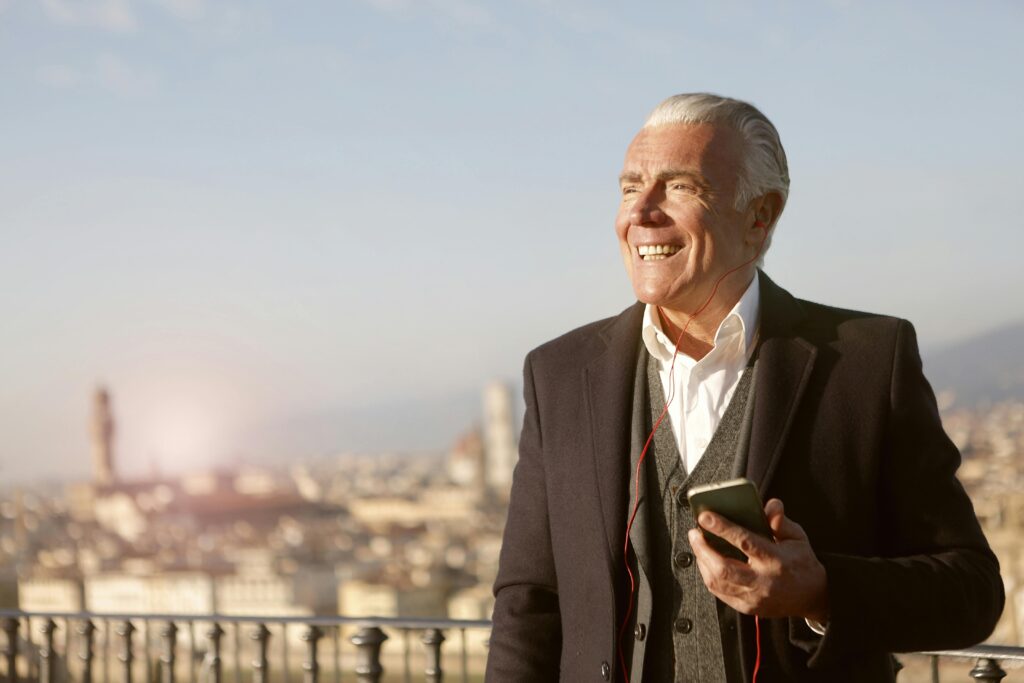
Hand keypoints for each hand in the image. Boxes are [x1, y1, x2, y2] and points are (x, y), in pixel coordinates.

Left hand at [686, 498, 828, 622]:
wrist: (812, 597)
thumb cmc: (801, 564)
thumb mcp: (797, 538)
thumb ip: (780, 521)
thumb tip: (769, 504)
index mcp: (776, 561)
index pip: (745, 542)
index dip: (722, 528)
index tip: (705, 516)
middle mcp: (763, 582)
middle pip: (723, 568)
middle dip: (703, 548)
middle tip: (694, 532)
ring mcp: (753, 597)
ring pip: (717, 582)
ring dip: (702, 561)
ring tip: (698, 544)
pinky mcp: (746, 607)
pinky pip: (719, 592)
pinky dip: (708, 574)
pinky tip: (706, 561)